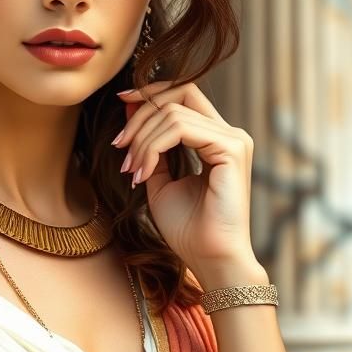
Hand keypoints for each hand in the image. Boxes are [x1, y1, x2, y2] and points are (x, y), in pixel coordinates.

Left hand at [112, 80, 260, 272]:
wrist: (209, 259)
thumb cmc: (187, 228)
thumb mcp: (159, 178)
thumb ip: (150, 144)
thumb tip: (131, 107)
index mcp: (217, 138)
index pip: (184, 93)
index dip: (151, 92)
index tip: (121, 102)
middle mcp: (230, 134)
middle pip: (179, 93)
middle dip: (141, 113)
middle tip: (118, 145)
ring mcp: (233, 140)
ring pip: (173, 113)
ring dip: (142, 140)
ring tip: (131, 170)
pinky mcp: (231, 150)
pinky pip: (180, 129)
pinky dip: (153, 148)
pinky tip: (143, 174)